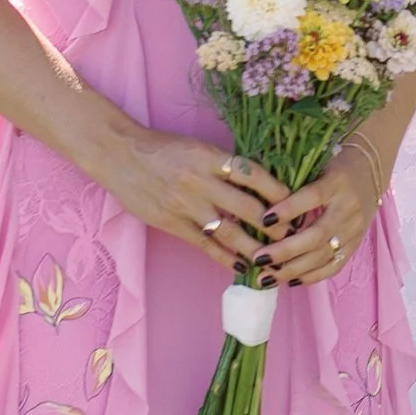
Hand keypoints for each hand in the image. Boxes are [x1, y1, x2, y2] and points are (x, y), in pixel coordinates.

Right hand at [101, 128, 287, 268]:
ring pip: (229, 231)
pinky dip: (225, 257)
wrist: (119, 154)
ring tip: (273, 257)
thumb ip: (225, 165)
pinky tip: (241, 266)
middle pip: (248, 207)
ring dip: (254, 247)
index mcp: (211, 158)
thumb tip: (260, 184)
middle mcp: (201, 181)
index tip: (296, 202)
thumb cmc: (162, 148)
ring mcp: (186, 205)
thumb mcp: (198, 148)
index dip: (279, 191)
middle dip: (274, 224)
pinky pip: (204, 244)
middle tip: (293, 234)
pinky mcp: (171, 223)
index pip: (255, 175)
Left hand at [262, 138, 387, 286]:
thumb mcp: (316, 166)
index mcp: (337, 183)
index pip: (313, 196)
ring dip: (293, 269)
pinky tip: (290, 281)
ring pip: (324, 255)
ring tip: (267, 278)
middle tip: (259, 259)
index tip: (264, 220)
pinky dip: (312, 276)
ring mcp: (354, 229)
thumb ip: (293, 183)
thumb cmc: (333, 168)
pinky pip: (334, 266)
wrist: (372, 172)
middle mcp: (348, 208)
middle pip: (317, 234)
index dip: (289, 209)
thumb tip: (259, 206)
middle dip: (286, 250)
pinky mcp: (355, 244)